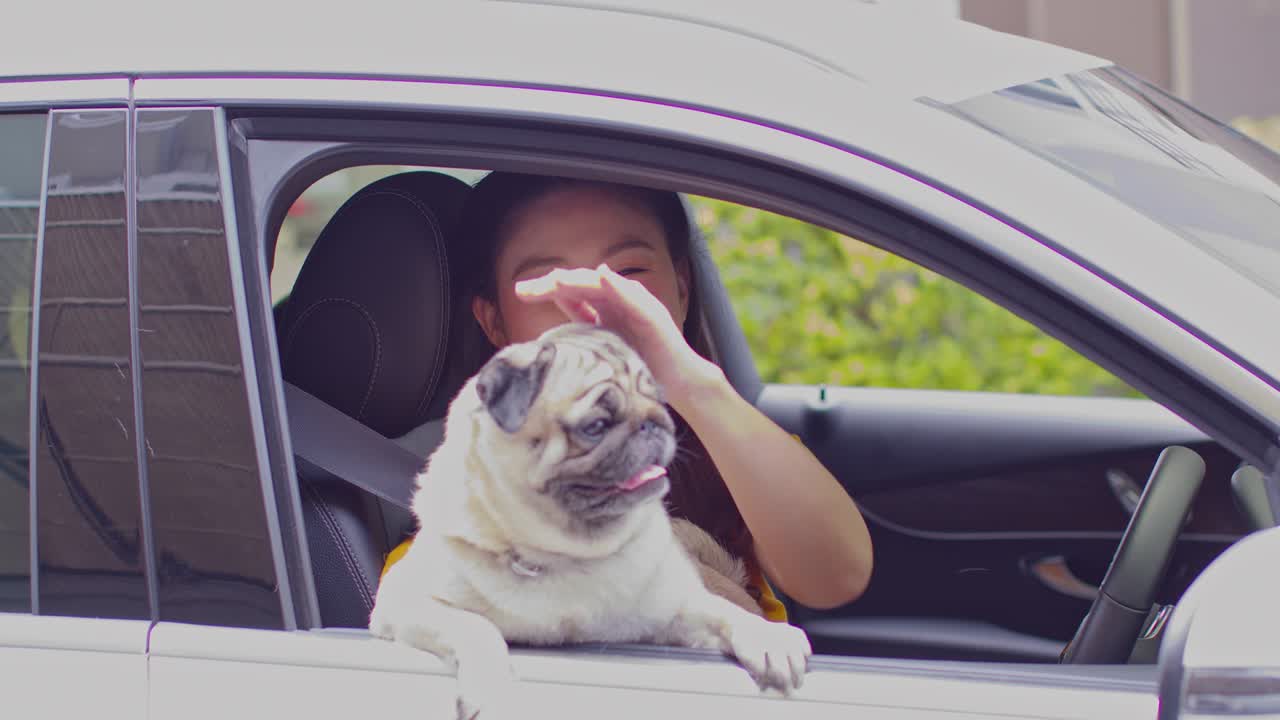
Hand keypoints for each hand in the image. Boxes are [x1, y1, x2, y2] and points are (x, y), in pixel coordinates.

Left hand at [514, 264, 720, 400]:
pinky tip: (602, 278)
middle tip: (526, 289)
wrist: (678, 383)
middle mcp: (618, 301)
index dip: (545, 290)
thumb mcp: (602, 350)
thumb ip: (581, 334)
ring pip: (603, 286)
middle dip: (553, 284)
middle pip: (581, 284)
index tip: (519, 293)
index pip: (570, 292)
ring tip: (557, 279)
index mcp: (603, 308)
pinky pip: (633, 297)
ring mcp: (636, 305)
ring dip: (579, 280)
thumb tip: (550, 334)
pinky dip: (617, 286)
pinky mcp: (653, 315)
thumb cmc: (641, 367)